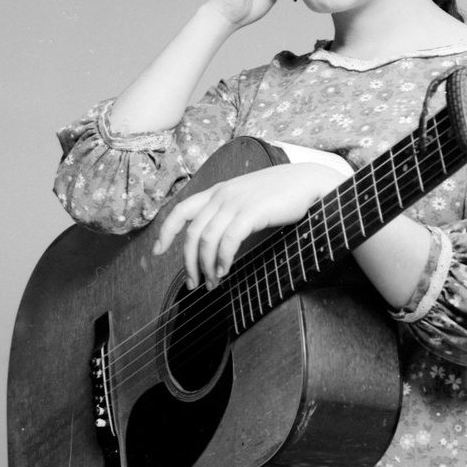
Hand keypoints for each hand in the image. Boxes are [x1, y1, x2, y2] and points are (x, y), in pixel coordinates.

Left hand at [153, 163, 346, 289]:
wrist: (308, 182)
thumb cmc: (282, 193)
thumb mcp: (248, 197)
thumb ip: (230, 211)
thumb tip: (218, 239)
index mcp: (219, 190)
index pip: (181, 210)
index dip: (166, 231)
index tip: (158, 251)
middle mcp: (222, 195)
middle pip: (192, 233)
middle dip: (189, 263)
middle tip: (194, 284)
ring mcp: (236, 202)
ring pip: (207, 240)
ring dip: (207, 267)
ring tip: (214, 283)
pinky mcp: (251, 212)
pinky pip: (228, 241)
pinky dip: (223, 260)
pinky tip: (226, 271)